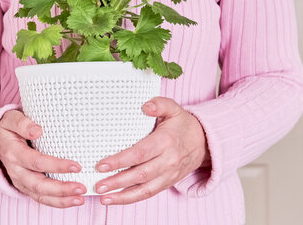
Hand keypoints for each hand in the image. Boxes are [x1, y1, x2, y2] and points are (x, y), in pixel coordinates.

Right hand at [0, 109, 86, 207]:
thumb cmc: (8, 127)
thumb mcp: (10, 119)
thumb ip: (22, 123)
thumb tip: (37, 130)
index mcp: (14, 154)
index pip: (37, 162)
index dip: (57, 166)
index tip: (76, 166)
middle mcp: (16, 171)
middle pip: (39, 185)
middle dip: (62, 189)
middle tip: (81, 187)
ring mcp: (21, 181)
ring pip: (41, 196)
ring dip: (62, 200)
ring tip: (80, 199)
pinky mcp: (26, 187)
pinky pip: (41, 199)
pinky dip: (57, 203)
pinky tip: (73, 200)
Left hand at [94, 97, 209, 204]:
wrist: (205, 142)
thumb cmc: (183, 125)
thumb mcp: (174, 108)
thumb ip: (160, 104)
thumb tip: (146, 106)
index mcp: (165, 142)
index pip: (139, 154)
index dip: (119, 161)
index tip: (102, 164)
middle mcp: (168, 161)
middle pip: (139, 175)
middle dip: (117, 181)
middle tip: (98, 185)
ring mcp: (168, 175)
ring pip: (144, 190)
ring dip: (122, 196)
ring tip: (104, 197)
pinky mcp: (167, 183)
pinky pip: (149, 194)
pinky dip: (131, 199)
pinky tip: (116, 199)